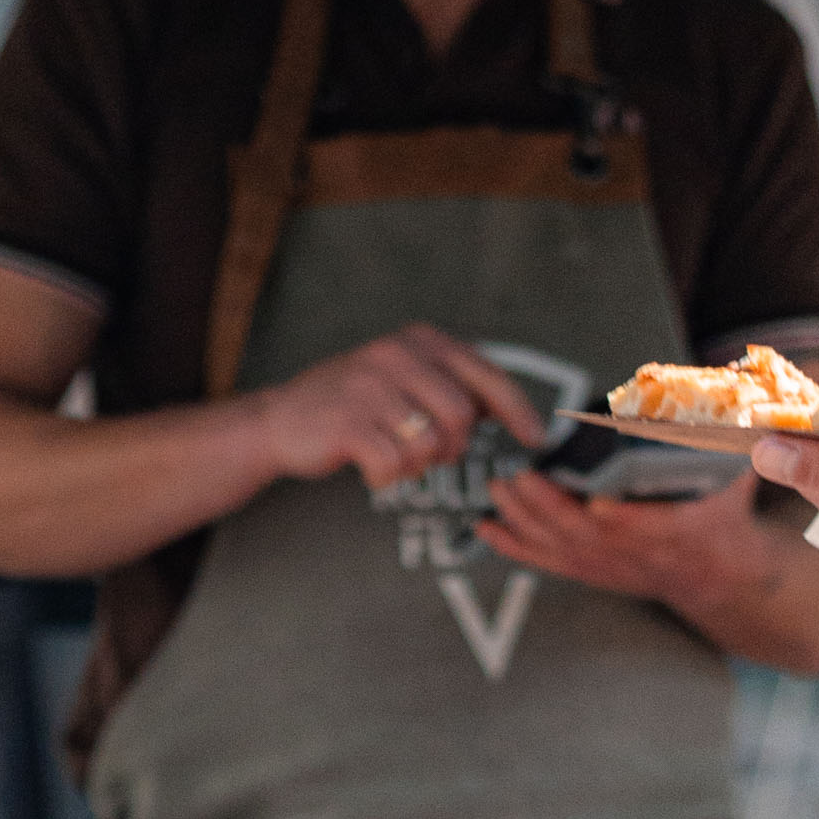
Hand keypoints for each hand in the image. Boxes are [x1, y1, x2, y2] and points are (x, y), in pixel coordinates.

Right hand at [255, 325, 547, 491]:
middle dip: (452, 447)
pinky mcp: (350, 421)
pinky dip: (386, 478)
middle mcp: (397, 354)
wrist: (282, 420)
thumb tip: (504, 409)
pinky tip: (370, 467)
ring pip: (431, 445)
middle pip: (462, 417)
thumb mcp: (404, 380)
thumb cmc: (352, 406)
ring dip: (416, 464)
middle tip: (425, 451)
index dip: (517, 410)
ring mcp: (372, 385)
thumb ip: (450, 387)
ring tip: (390, 454)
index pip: (486, 374)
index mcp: (419, 340)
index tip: (536, 438)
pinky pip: (395, 465)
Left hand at [482, 465, 818, 674]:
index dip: (620, 518)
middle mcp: (637, 555)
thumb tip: (727, 382)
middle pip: (587, 535)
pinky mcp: (591, 571)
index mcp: (677, 531)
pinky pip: (547, 562)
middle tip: (519, 476)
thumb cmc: (723, 512)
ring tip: (496, 489)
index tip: (596, 499)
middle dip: (549, 508)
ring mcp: (610, 567)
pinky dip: (515, 546)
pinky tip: (485, 527)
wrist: (720, 574)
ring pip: (560, 548)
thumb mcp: (735, 471)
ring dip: (524, 522)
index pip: (646, 527)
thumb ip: (726, 433)